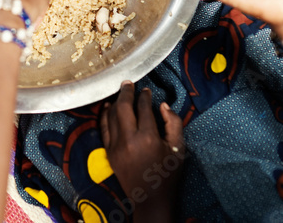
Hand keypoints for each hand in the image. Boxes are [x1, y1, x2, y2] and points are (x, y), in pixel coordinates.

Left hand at [100, 83, 183, 213]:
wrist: (150, 198)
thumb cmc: (167, 173)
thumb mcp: (178, 148)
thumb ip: (173, 123)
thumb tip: (162, 105)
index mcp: (148, 138)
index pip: (143, 108)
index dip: (145, 97)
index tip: (146, 91)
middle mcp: (129, 140)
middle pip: (123, 107)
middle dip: (126, 92)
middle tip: (129, 83)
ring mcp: (116, 146)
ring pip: (111, 116)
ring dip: (115, 102)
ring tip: (120, 92)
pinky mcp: (109, 153)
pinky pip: (104, 128)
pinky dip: (105, 116)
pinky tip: (108, 107)